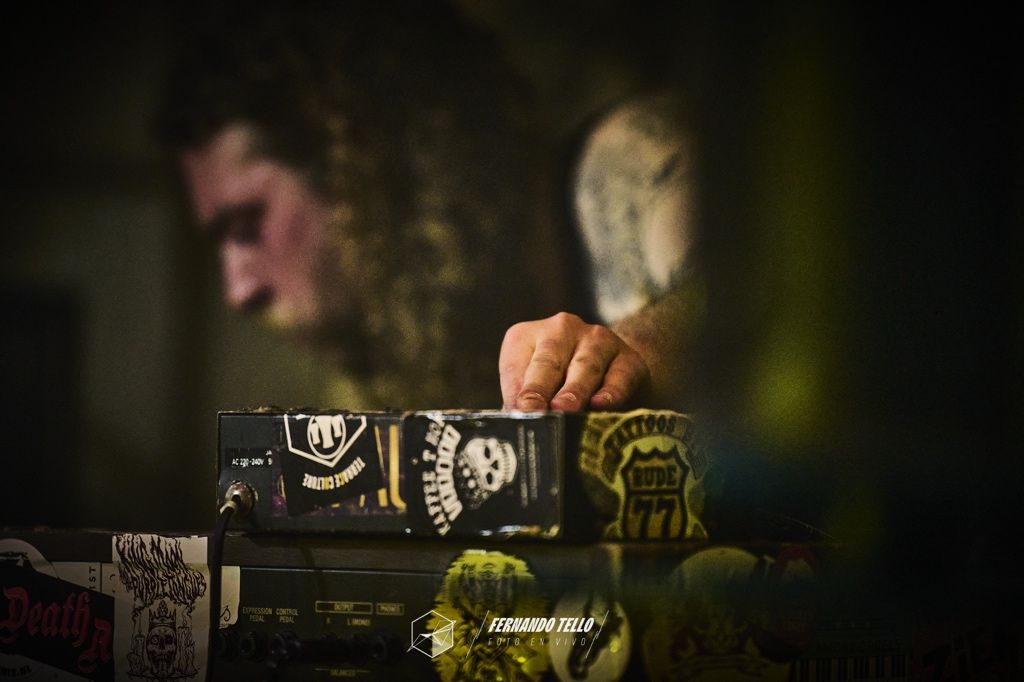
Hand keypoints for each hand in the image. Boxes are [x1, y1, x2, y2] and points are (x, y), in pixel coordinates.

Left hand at [499, 312, 649, 411]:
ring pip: (584, 366)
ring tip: (564, 411)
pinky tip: (601, 405)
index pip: (517, 365)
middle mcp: (562, 330)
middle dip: (540, 389)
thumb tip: (517, 431)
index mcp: (528, 337)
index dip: (516, 391)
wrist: (617, 376)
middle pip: (548, 361)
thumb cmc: (562, 388)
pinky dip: (610, 392)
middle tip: (535, 412)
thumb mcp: (538, 392)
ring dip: (573, 390)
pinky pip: (619, 376)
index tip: (517, 414)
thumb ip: (525, 408)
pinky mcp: (629, 358)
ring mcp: (598, 340)